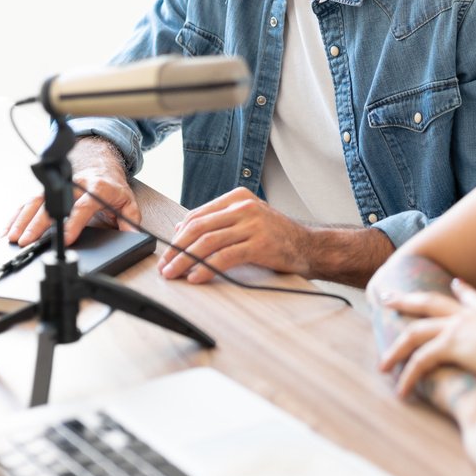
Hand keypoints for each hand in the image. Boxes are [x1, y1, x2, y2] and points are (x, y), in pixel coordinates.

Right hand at [3, 137, 141, 246]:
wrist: (103, 165)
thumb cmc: (113, 188)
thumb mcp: (128, 204)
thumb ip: (129, 222)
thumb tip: (132, 238)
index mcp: (97, 189)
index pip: (82, 208)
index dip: (73, 224)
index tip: (64, 239)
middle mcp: (75, 185)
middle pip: (53, 205)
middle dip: (38, 224)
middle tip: (27, 241)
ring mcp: (60, 186)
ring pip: (37, 201)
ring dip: (23, 220)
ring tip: (12, 237)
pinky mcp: (49, 189)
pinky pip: (30, 201)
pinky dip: (17, 215)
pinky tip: (9, 227)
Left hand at [159, 187, 306, 281]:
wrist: (310, 247)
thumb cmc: (277, 236)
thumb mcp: (247, 220)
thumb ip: (219, 221)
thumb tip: (182, 229)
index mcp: (238, 197)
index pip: (197, 215)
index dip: (178, 235)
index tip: (168, 253)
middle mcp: (244, 207)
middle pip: (199, 227)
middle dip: (177, 249)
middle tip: (165, 266)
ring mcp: (252, 224)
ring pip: (208, 242)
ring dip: (186, 260)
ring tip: (175, 274)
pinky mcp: (259, 244)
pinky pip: (224, 257)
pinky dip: (206, 268)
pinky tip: (196, 277)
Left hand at [378, 279, 475, 397]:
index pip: (473, 299)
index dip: (463, 291)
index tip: (455, 283)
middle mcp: (472, 317)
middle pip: (430, 302)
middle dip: (407, 300)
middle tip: (389, 297)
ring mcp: (459, 327)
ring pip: (415, 331)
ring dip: (396, 349)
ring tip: (383, 364)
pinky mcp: (450, 345)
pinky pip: (419, 362)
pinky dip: (408, 378)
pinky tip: (402, 392)